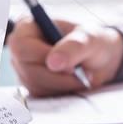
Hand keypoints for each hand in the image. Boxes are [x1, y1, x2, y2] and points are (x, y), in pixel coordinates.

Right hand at [7, 17, 122, 95]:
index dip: (43, 58)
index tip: (70, 65)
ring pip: (36, 85)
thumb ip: (73, 46)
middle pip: (29, 70)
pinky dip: (62, 92)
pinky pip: (42, 96)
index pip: (22, 47)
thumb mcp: (89, 38)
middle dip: (59, 76)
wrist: (100, 60)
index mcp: (28, 27)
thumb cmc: (92, 41)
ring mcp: (24, 69)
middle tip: (81, 73)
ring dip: (63, 85)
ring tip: (81, 76)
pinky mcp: (32, 86)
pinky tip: (73, 83)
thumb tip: (52, 62)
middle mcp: (22, 49)